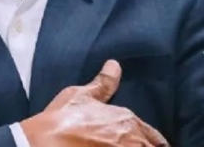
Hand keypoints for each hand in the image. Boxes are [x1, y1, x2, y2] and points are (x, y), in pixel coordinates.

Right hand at [21, 60, 169, 146]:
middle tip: (132, 145)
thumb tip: (114, 65)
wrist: (48, 143)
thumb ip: (103, 83)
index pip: (155, 139)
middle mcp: (134, 141)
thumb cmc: (63, 119)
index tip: (145, 145)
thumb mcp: (81, 95)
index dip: (150, 143)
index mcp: (128, 121)